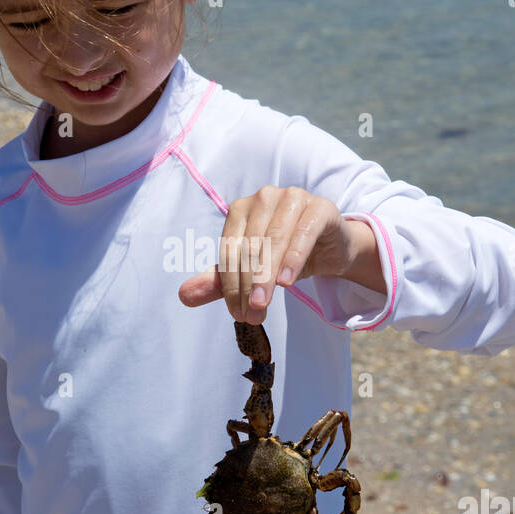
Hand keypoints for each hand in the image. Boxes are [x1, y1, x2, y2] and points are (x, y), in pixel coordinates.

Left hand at [177, 185, 360, 322]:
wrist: (331, 248)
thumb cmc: (286, 255)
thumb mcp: (253, 270)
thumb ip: (221, 281)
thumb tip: (184, 296)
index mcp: (240, 209)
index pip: (230, 249)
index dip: (230, 284)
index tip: (236, 314)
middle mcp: (264, 198)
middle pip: (250, 246)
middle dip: (248, 285)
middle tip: (250, 315)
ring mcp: (292, 198)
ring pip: (273, 240)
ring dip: (266, 276)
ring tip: (262, 305)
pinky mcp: (319, 208)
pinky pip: (303, 234)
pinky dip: (293, 259)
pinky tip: (286, 282)